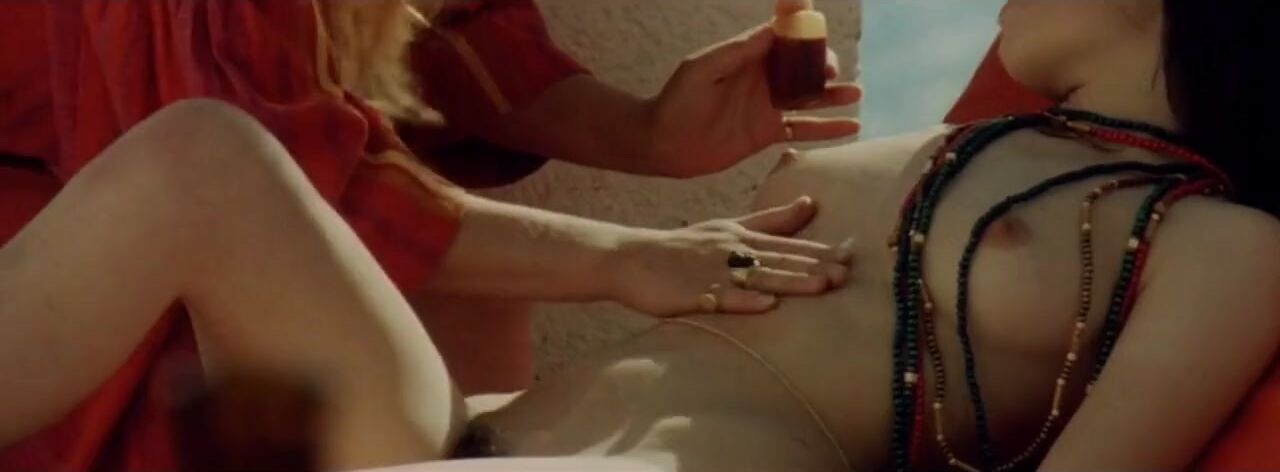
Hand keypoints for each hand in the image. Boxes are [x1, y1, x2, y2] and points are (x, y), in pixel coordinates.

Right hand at [605, 196, 854, 316]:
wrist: (631, 258)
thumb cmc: (683, 247)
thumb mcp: (728, 227)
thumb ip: (771, 220)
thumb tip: (811, 203)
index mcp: (741, 237)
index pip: (788, 244)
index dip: (820, 250)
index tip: (853, 253)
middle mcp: (731, 251)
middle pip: (780, 259)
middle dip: (815, 266)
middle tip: (849, 273)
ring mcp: (712, 272)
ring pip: (758, 277)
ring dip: (791, 282)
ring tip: (822, 287)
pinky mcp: (692, 293)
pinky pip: (721, 299)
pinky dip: (744, 302)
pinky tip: (767, 307)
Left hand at [642, 9, 861, 177]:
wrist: (663, 143)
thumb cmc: (677, 99)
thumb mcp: (704, 67)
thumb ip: (739, 50)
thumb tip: (774, 30)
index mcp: (748, 58)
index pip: (785, 41)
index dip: (805, 39)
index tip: (820, 43)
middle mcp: (762, 80)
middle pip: (803, 68)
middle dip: (823, 68)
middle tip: (833, 75)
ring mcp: (767, 107)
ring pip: (809, 99)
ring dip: (833, 96)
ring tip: (855, 94)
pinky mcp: (767, 133)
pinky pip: (803, 129)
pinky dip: (828, 129)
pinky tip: (851, 127)